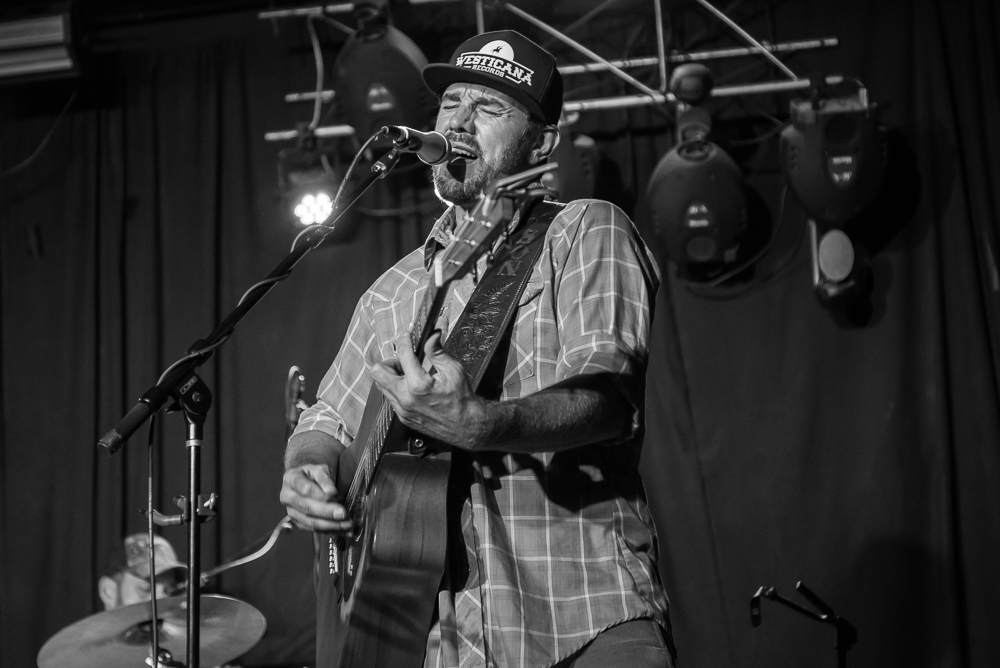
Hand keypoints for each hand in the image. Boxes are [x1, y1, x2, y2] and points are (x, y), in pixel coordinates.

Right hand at [280, 464, 352, 531]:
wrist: (306, 481)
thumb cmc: (313, 474)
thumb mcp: (320, 469)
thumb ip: (325, 479)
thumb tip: (331, 492)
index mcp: (291, 479)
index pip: (305, 489)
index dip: (320, 494)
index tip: (335, 496)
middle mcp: (287, 497)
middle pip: (306, 507)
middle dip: (326, 512)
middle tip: (343, 513)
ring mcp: (291, 511)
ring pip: (309, 521)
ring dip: (330, 525)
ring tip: (347, 524)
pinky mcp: (298, 523)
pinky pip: (314, 529)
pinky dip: (330, 530)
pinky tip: (343, 530)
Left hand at [369, 331, 487, 448]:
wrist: (466, 426)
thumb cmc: (462, 399)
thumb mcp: (454, 370)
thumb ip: (437, 351)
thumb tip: (431, 335)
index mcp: (419, 384)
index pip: (402, 354)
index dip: (404, 340)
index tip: (406, 337)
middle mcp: (406, 398)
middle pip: (378, 372)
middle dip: (389, 361)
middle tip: (402, 360)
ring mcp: (402, 409)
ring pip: (381, 385)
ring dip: (391, 375)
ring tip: (408, 373)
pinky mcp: (402, 416)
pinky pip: (390, 398)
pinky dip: (396, 388)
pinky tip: (411, 386)